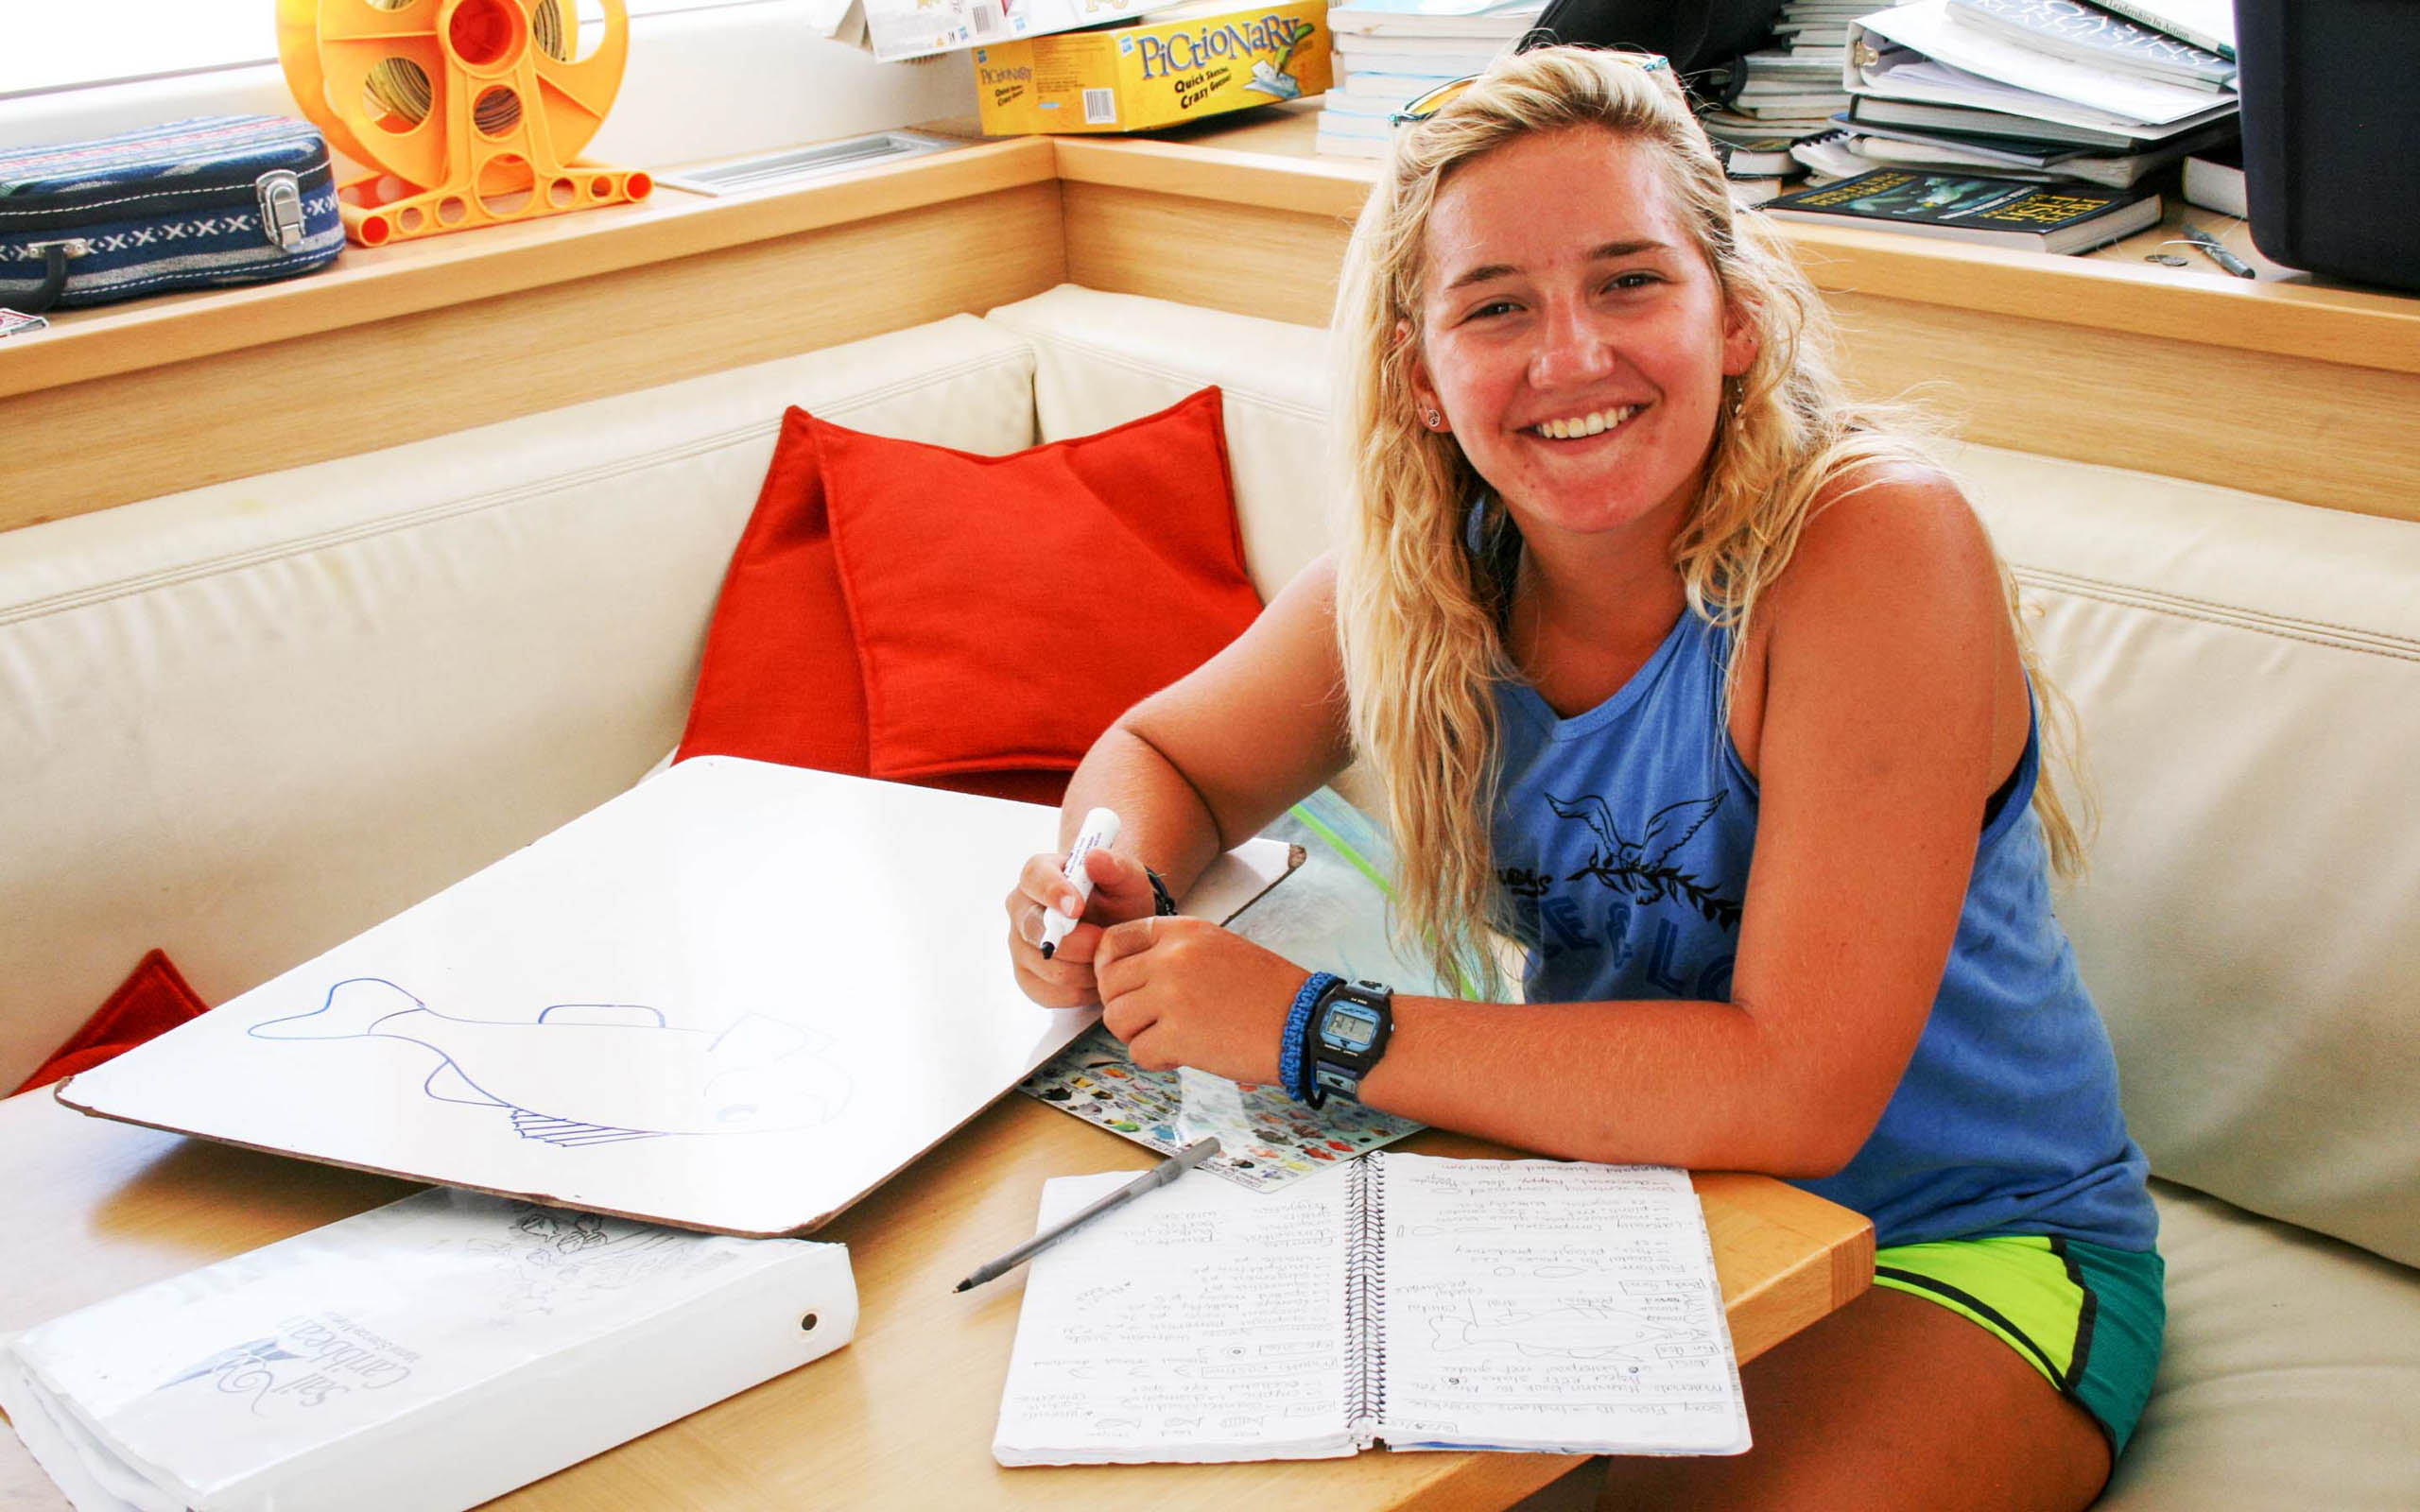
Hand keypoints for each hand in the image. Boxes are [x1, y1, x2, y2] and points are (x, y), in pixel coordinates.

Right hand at [1005, 845, 1162, 1008]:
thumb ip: (1115, 866)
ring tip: (1108, 958)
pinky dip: (1081, 990)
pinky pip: (1050, 993)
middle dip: (1077, 942)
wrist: (1117, 928)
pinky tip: (1097, 976)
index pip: (1034, 878)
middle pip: (1035, 930)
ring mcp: (1019, 945)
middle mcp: (1021, 908)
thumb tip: (1094, 857)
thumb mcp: (1128, 879)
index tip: (1077, 908)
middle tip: (1105, 941)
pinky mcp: (1027, 978)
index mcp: (1039, 874)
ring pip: (1047, 967)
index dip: (1053, 893)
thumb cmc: (1119, 899)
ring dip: (1085, 969)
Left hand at [1092, 916, 1303, 1084]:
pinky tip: (1185, 1054)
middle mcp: (1171, 958)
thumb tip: (1126, 974)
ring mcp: (1172, 996)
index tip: (1121, 986)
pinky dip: (1157, 1059)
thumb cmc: (1267, 991)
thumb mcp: (1218, 947)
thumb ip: (1172, 952)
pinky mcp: (1178, 1036)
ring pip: (1116, 1019)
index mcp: (1181, 931)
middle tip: (1152, 1021)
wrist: (1304, 1023)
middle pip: (1109, 985)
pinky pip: (1138, 1051)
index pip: (1114, 941)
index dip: (1107, 968)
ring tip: (1171, 1037)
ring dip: (1138, 1035)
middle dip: (1125, 1007)